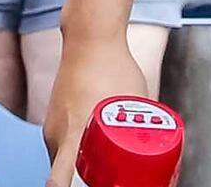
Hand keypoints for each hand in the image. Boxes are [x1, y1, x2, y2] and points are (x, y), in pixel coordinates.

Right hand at [42, 29, 158, 186]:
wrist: (89, 38)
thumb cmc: (112, 66)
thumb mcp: (138, 102)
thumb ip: (142, 128)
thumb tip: (160, 147)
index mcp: (74, 136)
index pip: (59, 182)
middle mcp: (57, 135)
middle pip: (61, 178)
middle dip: (75, 186)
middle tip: (101, 182)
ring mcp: (51, 127)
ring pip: (60, 163)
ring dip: (75, 170)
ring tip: (97, 169)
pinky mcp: (51, 120)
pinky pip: (60, 148)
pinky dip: (72, 154)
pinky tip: (89, 148)